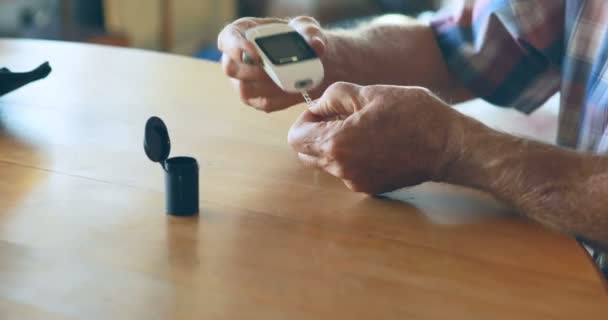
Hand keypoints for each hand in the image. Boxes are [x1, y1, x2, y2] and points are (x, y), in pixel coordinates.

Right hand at [218, 16, 327, 111]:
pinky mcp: (255, 99)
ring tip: (290, 81)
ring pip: (244, 90)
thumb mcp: (308, 29)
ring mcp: (242, 81)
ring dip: (268, 87)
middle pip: (231, 68)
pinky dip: (281, 99)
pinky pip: (263, 103)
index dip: (236, 47)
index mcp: (241, 33)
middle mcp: (235, 58)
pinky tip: (295, 90)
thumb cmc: (301, 38)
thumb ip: (310, 32)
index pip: (227, 39)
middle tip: (276, 71)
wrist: (311, 61)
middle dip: (253, 72)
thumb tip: (315, 45)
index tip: (256, 54)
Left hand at [287, 82, 468, 193]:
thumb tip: (318, 106)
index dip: (306, 120)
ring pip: (328, 162)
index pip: (296, 138)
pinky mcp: (370, 188)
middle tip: (341, 117)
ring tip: (365, 128)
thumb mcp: (371, 93)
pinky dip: (352, 157)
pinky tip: (377, 143)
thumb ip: (334, 97)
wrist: (448, 146)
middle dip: (316, 134)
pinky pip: (348, 171)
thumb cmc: (413, 115)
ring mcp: (355, 181)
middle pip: (307, 153)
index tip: (324, 111)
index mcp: (336, 143)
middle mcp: (341, 168)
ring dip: (335, 145)